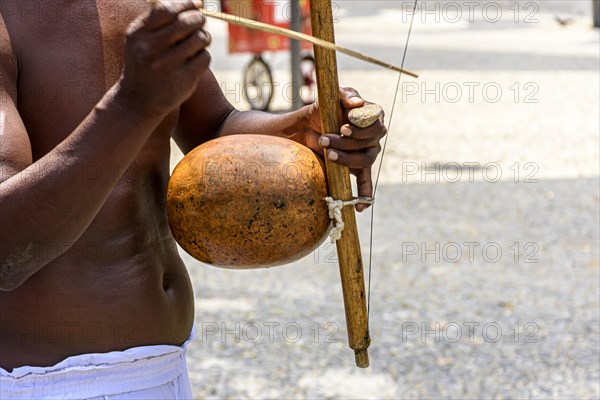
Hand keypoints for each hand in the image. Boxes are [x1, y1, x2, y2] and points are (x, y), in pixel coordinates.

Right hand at [117, 1, 210, 116]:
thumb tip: (196, 3)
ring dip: (204, 36)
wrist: (137, 101)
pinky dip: (204, 55)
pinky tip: (196, 59)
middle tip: (200, 21)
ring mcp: (167, 65)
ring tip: (200, 40)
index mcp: (137, 34)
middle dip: (198, 18)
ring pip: (199, 38)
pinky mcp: (183, 80)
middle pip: (186, 22)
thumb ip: (160, 20)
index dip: (185, 4)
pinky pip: (205, 57)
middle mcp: (150, 49)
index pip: (166, 9)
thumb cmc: (143, 64)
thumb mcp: (140, 40)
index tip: (195, 5)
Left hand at [304, 87, 386, 211]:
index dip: (361, 126)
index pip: (376, 121)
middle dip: (347, 141)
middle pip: (370, 141)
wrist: (304, 129)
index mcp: (371, 116)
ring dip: (347, 158)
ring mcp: (367, 153)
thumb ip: (346, 95)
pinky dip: (364, 194)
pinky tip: (360, 206)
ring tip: (328, 155)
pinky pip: (365, 183)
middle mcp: (373, 136)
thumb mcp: (331, 96)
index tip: (342, 126)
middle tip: (326, 138)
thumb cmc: (322, 110)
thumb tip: (357, 105)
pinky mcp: (357, 169)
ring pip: (365, 159)